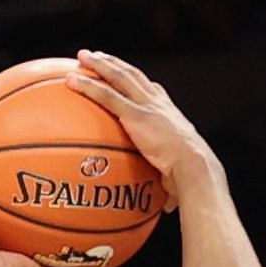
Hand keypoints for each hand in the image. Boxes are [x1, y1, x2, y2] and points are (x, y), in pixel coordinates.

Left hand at [66, 50, 218, 199]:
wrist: (194, 168)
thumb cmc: (189, 179)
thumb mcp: (178, 177)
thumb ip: (169, 187)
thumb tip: (167, 210)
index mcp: (170, 115)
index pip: (153, 91)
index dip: (139, 81)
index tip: (126, 73)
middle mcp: (159, 104)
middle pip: (132, 75)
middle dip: (113, 63)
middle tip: (96, 56)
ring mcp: (147, 106)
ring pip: (119, 77)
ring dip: (99, 64)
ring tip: (81, 57)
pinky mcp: (135, 115)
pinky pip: (106, 96)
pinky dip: (88, 85)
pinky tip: (71, 80)